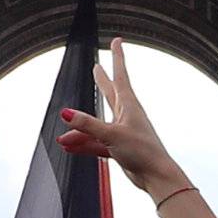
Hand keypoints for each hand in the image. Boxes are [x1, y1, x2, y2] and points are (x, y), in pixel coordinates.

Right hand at [56, 37, 178, 195]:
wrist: (155, 176)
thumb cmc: (142, 151)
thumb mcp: (111, 135)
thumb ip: (88, 125)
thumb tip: (66, 113)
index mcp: (129, 105)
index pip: (120, 74)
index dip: (117, 57)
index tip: (116, 41)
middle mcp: (125, 115)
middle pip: (109, 93)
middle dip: (101, 81)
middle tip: (96, 68)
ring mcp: (122, 132)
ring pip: (96, 125)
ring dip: (80, 131)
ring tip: (62, 138)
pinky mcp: (119, 148)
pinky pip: (97, 144)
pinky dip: (84, 146)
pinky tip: (69, 148)